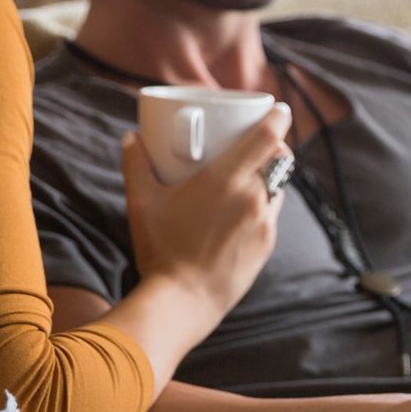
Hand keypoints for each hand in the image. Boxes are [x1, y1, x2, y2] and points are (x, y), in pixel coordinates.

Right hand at [121, 103, 292, 319]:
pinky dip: (263, 206)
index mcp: (228, 179)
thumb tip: (131, 138)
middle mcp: (254, 197)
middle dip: (274, 147)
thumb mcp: (141, 203)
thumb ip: (136, 165)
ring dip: (269, 178)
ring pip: (278, 189)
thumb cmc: (161, 249)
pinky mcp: (266, 247)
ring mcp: (264, 224)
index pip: (268, 137)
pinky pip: (271, 216)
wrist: (183, 302)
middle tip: (258, 144)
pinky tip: (243, 212)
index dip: (278, 118)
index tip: (279, 110)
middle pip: (279, 161)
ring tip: (249, 179)